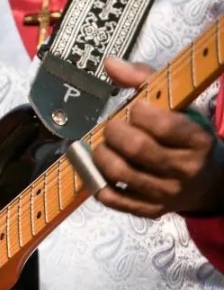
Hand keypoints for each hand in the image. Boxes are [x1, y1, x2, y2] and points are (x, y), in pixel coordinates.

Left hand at [93, 57, 223, 217]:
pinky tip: (100, 167)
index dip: (140, 112)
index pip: (164, 125)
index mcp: (198, 141)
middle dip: (115, 132)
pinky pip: (112, 198)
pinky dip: (97, 180)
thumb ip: (145, 81)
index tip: (135, 107)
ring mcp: (166, 194)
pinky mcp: (148, 210)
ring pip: (120, 173)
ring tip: (103, 144)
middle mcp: (184, 170)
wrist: (207, 181)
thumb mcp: (179, 106)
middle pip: (137, 149)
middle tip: (112, 126)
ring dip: (101, 154)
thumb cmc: (187, 137)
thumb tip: (111, 64)